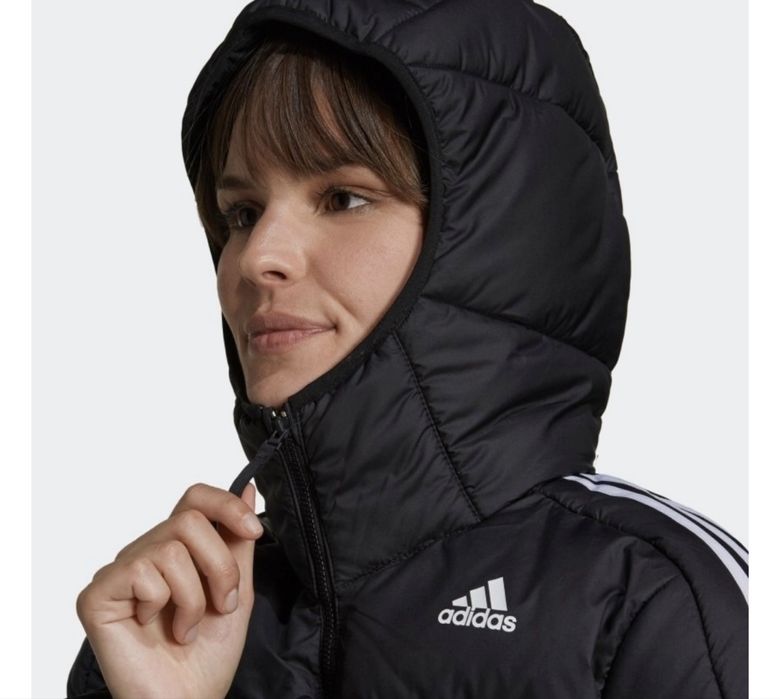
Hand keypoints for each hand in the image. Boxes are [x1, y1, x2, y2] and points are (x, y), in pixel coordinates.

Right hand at [76, 482, 262, 698]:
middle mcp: (145, 552)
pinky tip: (155, 628)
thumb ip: (239, 542)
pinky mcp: (96, 594)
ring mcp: (119, 572)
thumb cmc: (208, 654)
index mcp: (177, 548)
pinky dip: (162, 604)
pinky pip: (140, 571)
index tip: (254, 531)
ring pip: (169, 548)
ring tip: (187, 627)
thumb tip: (247, 489)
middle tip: (221, 606)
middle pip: (189, 520)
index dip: (226, 506)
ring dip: (193, 595)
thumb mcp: (237, 590)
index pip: (195, 498)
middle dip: (220, 566)